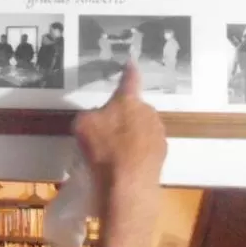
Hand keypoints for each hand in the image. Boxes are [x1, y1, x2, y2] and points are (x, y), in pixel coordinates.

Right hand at [73, 61, 166, 246]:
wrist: (127, 184)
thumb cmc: (102, 150)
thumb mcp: (82, 126)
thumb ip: (91, 116)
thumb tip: (98, 119)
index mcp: (127, 100)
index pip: (129, 80)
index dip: (128, 71)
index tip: (132, 62)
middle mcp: (148, 111)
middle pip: (135, 108)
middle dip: (124, 116)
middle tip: (108, 133)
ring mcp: (158, 133)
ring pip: (142, 128)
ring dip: (132, 136)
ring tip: (116, 154)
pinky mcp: (163, 153)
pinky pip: (147, 147)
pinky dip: (138, 152)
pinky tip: (126, 165)